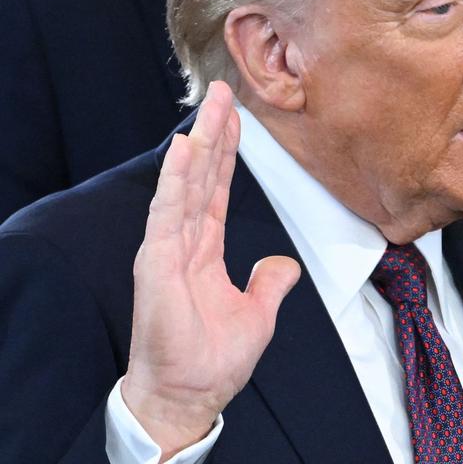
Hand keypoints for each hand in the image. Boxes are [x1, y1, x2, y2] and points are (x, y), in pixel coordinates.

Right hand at [120, 81, 300, 458]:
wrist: (191, 393)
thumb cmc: (213, 359)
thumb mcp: (257, 312)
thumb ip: (269, 282)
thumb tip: (282, 263)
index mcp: (205, 248)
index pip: (217, 188)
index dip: (227, 153)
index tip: (236, 117)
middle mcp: (184, 241)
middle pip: (201, 175)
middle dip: (214, 132)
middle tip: (224, 90)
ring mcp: (168, 248)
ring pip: (186, 183)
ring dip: (199, 142)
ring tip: (210, 105)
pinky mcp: (158, 262)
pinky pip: (169, 212)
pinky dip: (177, 179)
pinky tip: (185, 148)